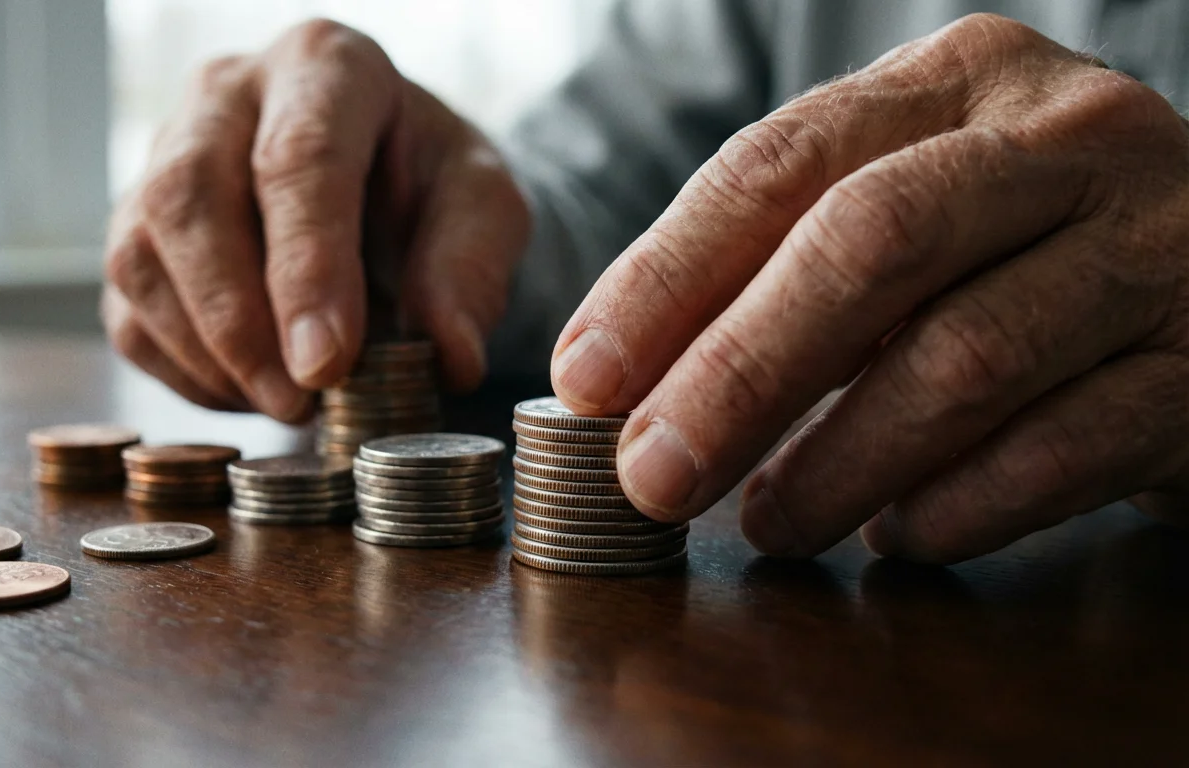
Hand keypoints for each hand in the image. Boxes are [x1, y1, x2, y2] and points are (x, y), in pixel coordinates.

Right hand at [104, 20, 528, 419]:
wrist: (387, 186)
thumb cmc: (431, 188)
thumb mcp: (484, 211)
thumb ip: (469, 271)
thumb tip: (450, 355)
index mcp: (326, 67)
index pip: (297, 159)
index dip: (306, 268)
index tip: (326, 362)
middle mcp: (227, 95)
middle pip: (189, 199)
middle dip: (240, 320)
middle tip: (299, 400)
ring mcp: (165, 156)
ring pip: (140, 257)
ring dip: (209, 354)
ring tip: (285, 406)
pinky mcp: (136, 228)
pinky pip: (129, 310)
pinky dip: (186, 372)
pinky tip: (251, 391)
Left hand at [551, 14, 1188, 562]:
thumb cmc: (1019, 249)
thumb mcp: (906, 213)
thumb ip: (781, 265)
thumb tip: (621, 378)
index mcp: (957, 80)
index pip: (779, 164)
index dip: (667, 277)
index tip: (586, 378)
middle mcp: (1067, 135)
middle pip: (870, 244)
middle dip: (740, 372)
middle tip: (653, 474)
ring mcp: (1157, 245)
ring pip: (967, 355)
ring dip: (839, 461)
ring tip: (769, 524)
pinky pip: (1067, 447)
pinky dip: (961, 505)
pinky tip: (899, 534)